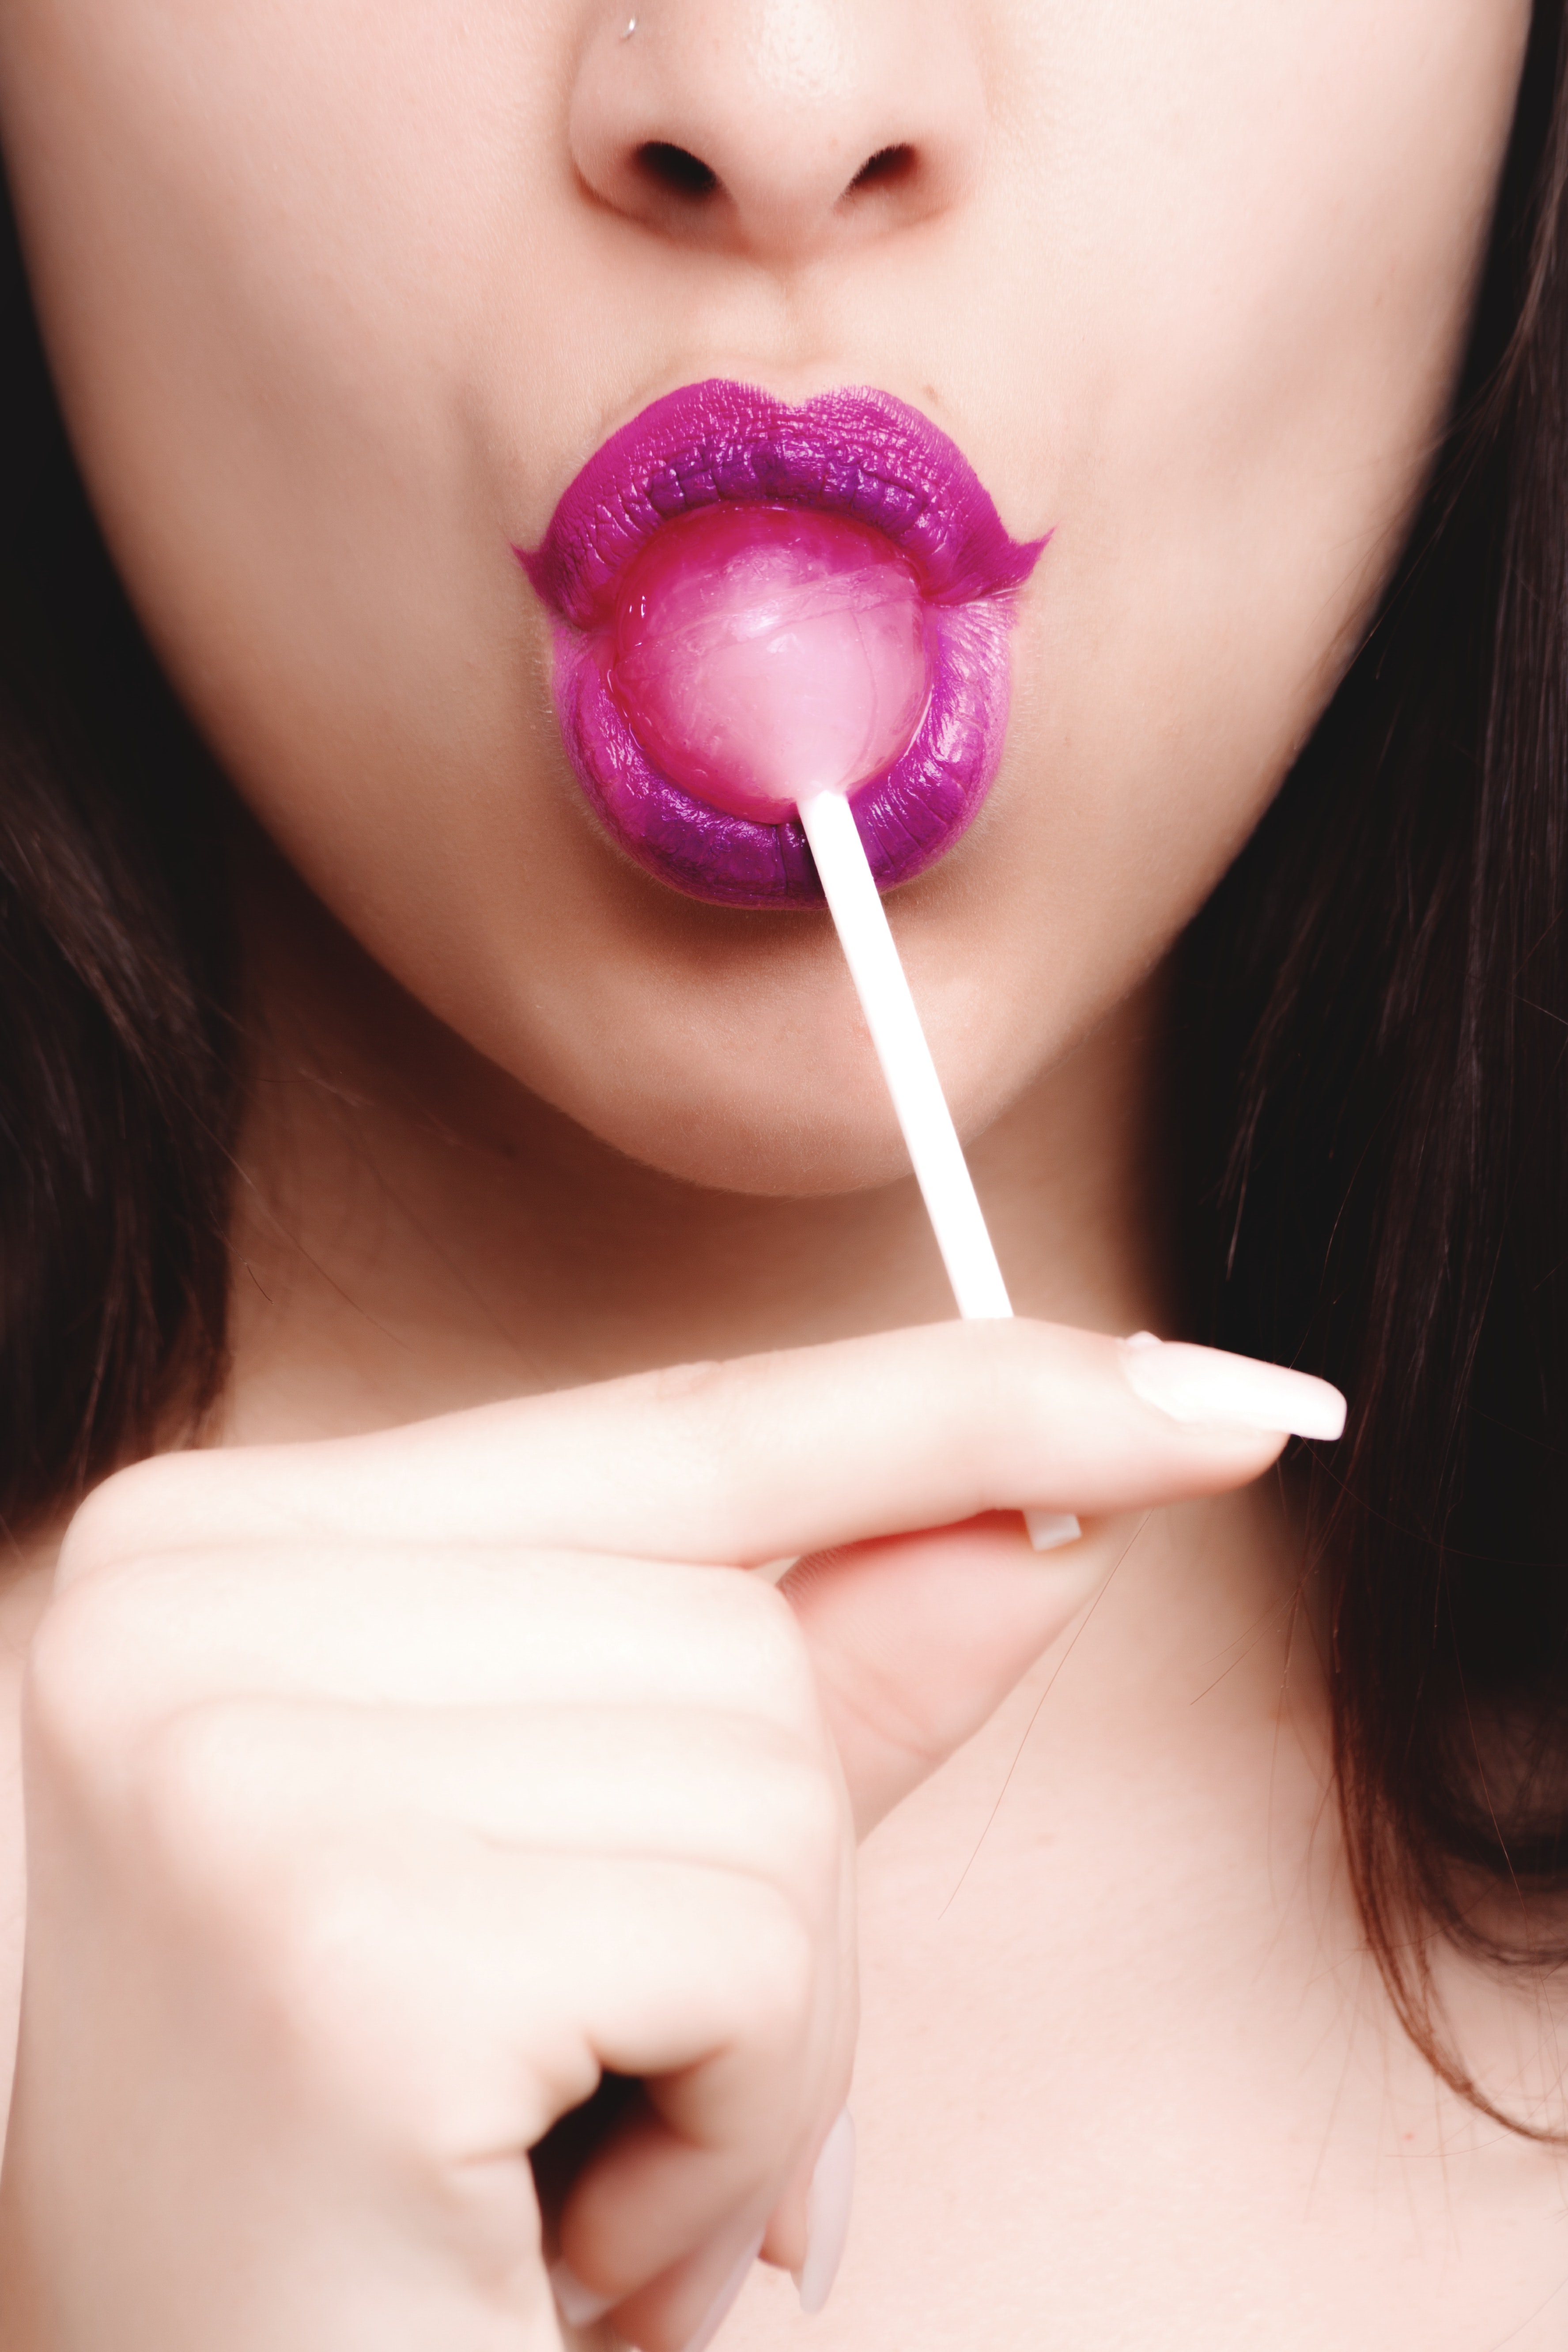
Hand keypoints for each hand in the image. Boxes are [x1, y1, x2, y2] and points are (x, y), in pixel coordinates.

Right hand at [0, 1321, 1336, 2350]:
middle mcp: (177, 1603)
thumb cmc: (394, 2189)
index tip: (1207, 1398)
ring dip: (752, 2034)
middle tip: (582, 2098)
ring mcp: (231, 1757)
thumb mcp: (599, 1886)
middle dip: (764, 1893)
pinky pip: (752, 1942)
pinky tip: (551, 2240)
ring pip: (774, 1772)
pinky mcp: (341, 1939)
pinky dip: (729, 2129)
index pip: (675, 1429)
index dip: (958, 1410)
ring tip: (555, 2171)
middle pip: (744, 1626)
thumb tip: (1032, 1524)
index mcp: (222, 1552)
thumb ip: (804, 1683)